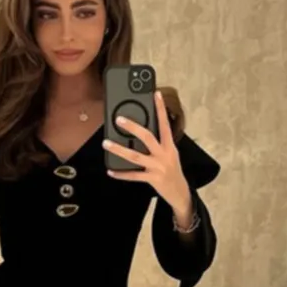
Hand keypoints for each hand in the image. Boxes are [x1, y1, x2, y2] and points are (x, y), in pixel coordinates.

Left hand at [103, 90, 192, 224]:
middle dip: (132, 127)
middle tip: (119, 119)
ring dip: (119, 149)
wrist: (180, 192)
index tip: (155, 94)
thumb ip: (160, 142)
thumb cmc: (172, 170)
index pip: (164, 123)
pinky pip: (133, 175)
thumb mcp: (170, 153)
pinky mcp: (152, 179)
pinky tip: (111, 171)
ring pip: (135, 156)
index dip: (160, 108)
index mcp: (169, 145)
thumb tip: (143, 131)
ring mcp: (157, 167)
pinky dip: (121, 174)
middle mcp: (163, 154)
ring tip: (106, 143)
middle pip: (147, 137)